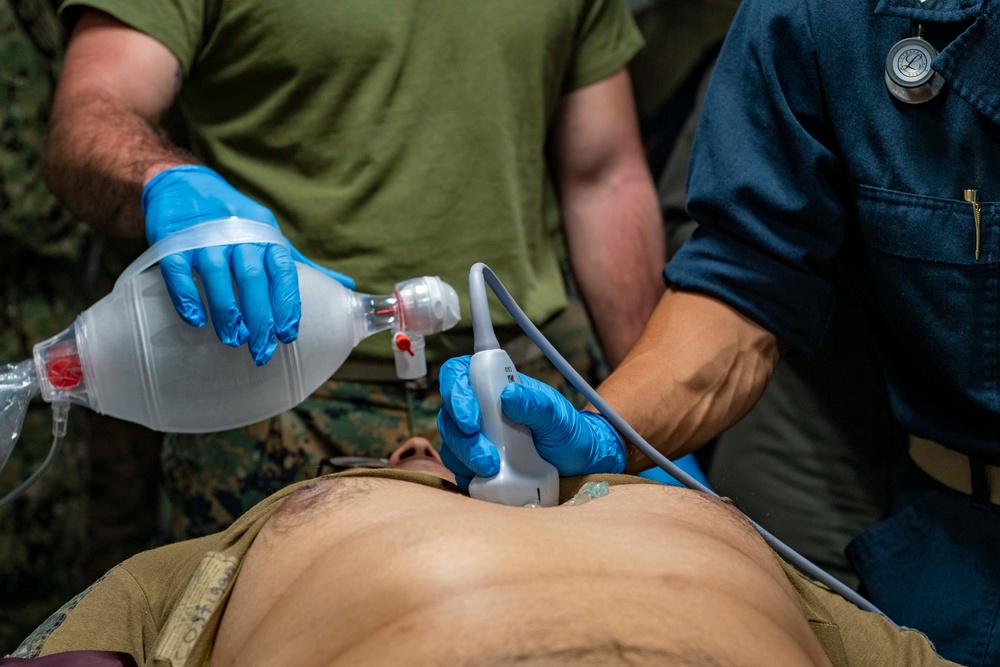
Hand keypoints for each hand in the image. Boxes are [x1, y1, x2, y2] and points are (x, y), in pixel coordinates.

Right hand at [142, 165, 353, 364]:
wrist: (184, 184)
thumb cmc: (236, 219)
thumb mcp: (271, 234)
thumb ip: (303, 264)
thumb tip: (346, 286)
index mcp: (266, 235)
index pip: (282, 271)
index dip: (287, 303)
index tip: (288, 334)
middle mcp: (237, 234)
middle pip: (252, 278)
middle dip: (259, 317)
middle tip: (261, 350)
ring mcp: (203, 237)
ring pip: (217, 276)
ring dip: (226, 310)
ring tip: (234, 339)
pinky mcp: (171, 242)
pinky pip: (178, 271)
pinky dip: (187, 296)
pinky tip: (196, 320)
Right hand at [437, 355, 625, 489]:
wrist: (576, 468)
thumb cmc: (567, 434)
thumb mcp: (559, 418)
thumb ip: (537, 405)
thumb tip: (508, 395)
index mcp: (496, 386)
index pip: (459, 374)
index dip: (455, 391)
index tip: (471, 419)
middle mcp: (480, 409)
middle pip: (449, 414)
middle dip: (464, 438)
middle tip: (488, 457)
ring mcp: (475, 438)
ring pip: (451, 443)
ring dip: (467, 459)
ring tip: (494, 470)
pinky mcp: (474, 465)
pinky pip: (459, 469)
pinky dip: (469, 476)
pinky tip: (489, 481)